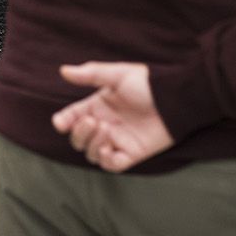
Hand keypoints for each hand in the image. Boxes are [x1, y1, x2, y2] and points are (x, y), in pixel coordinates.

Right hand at [50, 62, 174, 171]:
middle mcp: (105, 124)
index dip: (63, 121)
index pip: (72, 117)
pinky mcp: (131, 154)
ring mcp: (117, 140)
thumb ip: (91, 74)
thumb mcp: (118, 75)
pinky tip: (109, 148)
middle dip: (79, 133)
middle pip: (78, 139)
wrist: (175, 100)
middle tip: (93, 122)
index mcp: (98, 106)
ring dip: (93, 144)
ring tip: (106, 129)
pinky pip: (111, 165)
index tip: (61, 122)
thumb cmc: (148, 84)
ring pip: (91, 153)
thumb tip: (63, 71)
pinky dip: (105, 160)